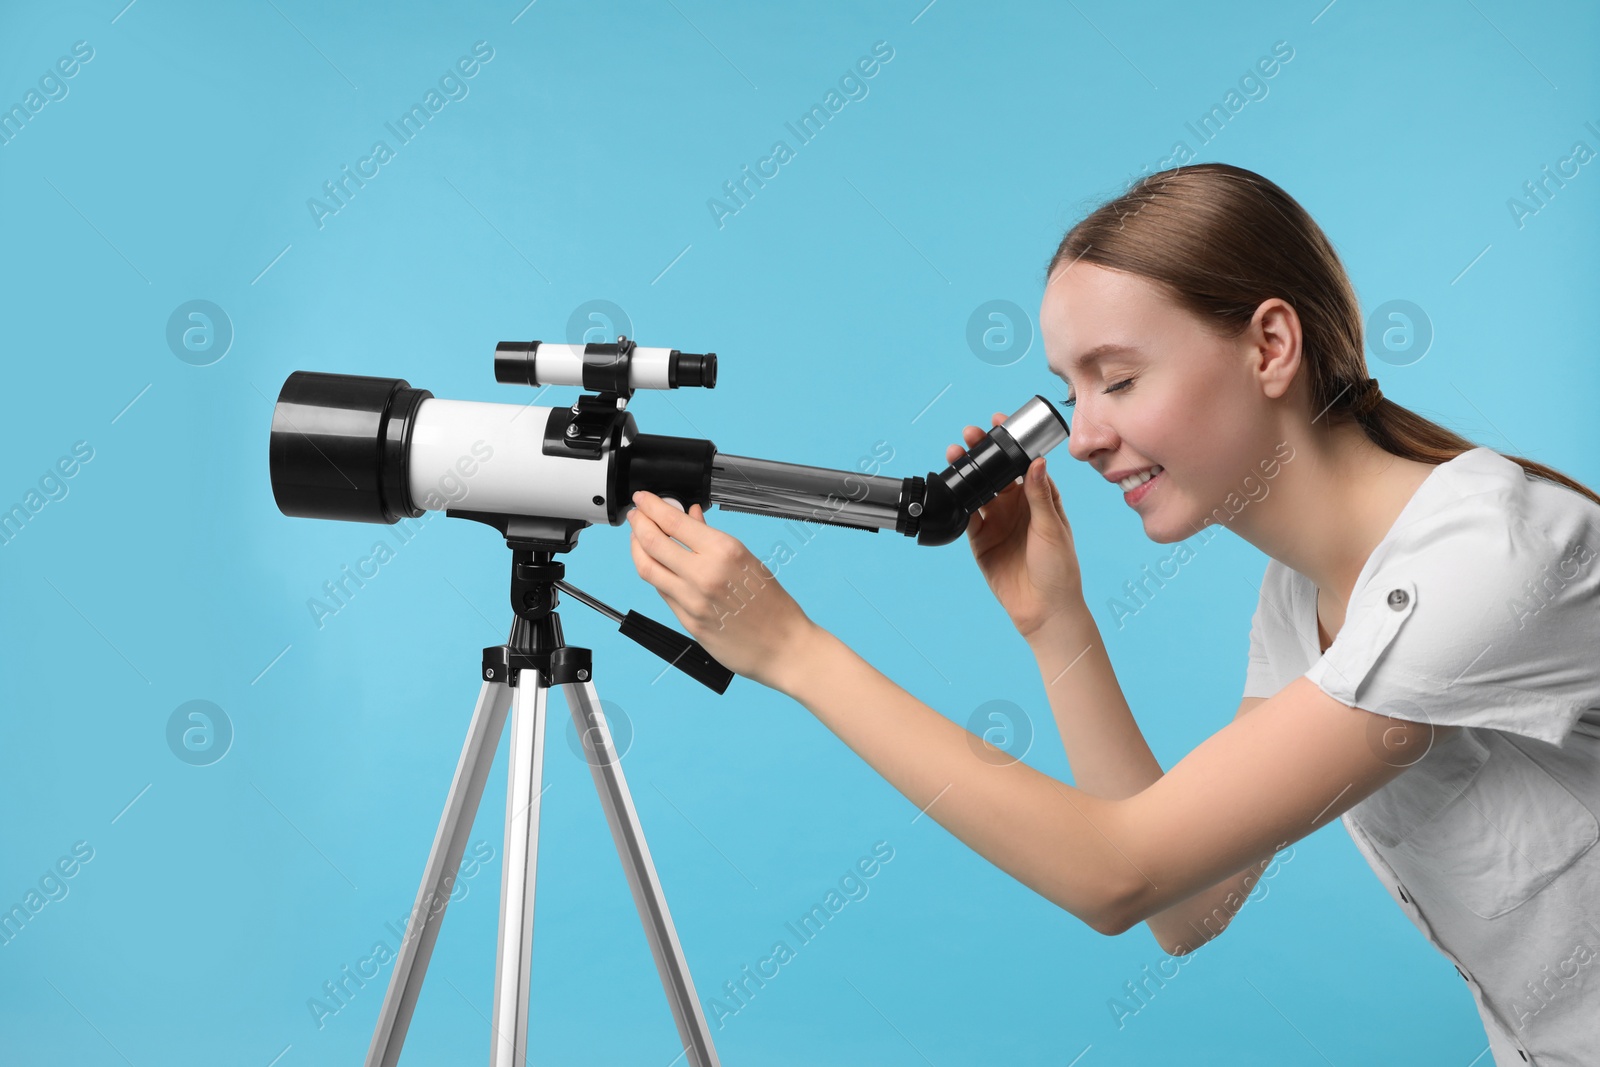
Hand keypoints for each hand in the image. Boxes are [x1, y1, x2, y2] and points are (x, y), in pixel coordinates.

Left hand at [626, 491, 816, 689]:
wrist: (783, 646)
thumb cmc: (773, 604)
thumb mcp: (748, 560)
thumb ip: (712, 539)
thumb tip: (691, 517)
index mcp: (724, 552)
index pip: (673, 522)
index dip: (651, 506)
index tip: (643, 499)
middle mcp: (704, 575)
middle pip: (651, 542)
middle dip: (638, 523)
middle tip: (636, 515)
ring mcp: (692, 601)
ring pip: (648, 569)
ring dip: (637, 549)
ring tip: (639, 539)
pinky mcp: (687, 622)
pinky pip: (662, 593)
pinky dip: (656, 574)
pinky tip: (657, 566)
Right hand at [948, 413, 1084, 639]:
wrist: (1044, 609)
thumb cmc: (1060, 570)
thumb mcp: (1052, 528)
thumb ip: (1040, 496)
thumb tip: (1037, 462)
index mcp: (1040, 499)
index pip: (1023, 463)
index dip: (1011, 443)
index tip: (999, 422)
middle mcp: (1017, 507)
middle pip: (996, 473)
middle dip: (982, 452)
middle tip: (969, 434)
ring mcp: (997, 523)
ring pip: (978, 490)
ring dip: (967, 473)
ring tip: (953, 454)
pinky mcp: (981, 541)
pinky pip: (966, 517)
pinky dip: (958, 503)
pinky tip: (951, 488)